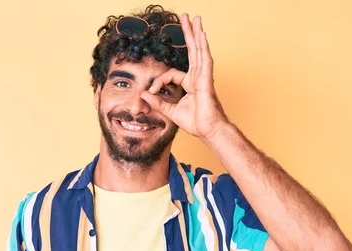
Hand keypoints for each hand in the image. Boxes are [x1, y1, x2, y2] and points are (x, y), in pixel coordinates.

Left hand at [140, 14, 228, 138]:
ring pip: (199, 50)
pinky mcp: (207, 80)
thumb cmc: (195, 122)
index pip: (171, 74)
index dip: (159, 81)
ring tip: (195, 18)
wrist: (208, 131)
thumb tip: (143, 94)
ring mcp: (203, 77)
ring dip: (196, 33)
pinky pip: (205, 60)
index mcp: (190, 83)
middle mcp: (197, 77)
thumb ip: (157, 102)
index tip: (152, 93)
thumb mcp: (170, 111)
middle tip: (186, 17)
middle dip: (188, 34)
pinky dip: (203, 46)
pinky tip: (201, 34)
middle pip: (192, 50)